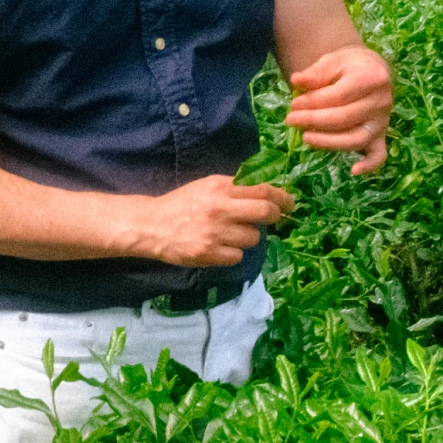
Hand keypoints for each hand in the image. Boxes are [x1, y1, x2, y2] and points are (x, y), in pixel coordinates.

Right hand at [142, 172, 294, 265]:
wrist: (152, 225)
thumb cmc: (182, 204)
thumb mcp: (206, 186)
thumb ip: (233, 187)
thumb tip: (267, 192)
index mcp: (219, 187)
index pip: (262, 190)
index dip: (282, 197)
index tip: (290, 203)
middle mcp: (219, 208)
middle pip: (265, 213)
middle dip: (275, 217)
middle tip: (274, 219)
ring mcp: (215, 233)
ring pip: (253, 238)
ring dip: (248, 237)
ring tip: (231, 233)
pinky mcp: (209, 254)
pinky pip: (238, 256)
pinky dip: (233, 253)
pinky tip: (219, 246)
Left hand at [286, 43, 393, 174]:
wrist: (369, 69)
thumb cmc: (349, 65)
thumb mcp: (332, 61)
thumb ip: (315, 73)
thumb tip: (296, 81)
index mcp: (372, 78)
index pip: (338, 96)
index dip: (313, 102)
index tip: (293, 104)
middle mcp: (382, 101)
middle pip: (345, 118)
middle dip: (314, 121)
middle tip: (291, 120)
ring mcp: (383, 121)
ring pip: (357, 138)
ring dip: (329, 142)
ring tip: (306, 138)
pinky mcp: (381, 135)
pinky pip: (379, 154)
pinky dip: (369, 165)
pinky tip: (353, 171)